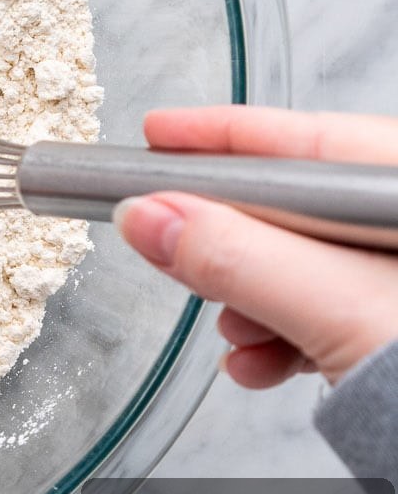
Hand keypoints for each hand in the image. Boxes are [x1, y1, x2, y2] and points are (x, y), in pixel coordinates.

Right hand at [114, 106, 397, 388]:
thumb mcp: (340, 312)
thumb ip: (237, 258)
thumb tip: (153, 217)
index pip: (313, 139)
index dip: (227, 135)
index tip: (162, 134)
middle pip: (304, 207)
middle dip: (232, 235)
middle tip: (176, 244)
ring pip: (312, 265)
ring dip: (253, 298)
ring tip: (234, 330)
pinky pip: (333, 311)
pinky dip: (286, 333)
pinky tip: (264, 360)